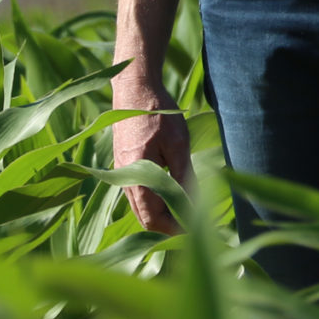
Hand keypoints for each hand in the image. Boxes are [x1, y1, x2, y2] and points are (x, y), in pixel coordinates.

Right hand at [111, 62, 193, 233]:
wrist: (134, 89)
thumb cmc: (158, 113)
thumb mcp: (178, 144)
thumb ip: (183, 177)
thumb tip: (194, 206)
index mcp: (137, 177)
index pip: (152, 219)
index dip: (174, 228)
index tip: (196, 228)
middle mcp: (125, 180)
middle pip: (144, 218)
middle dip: (169, 224)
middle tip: (195, 223)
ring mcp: (122, 173)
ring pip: (140, 206)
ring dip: (162, 213)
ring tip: (187, 209)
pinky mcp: (124, 165)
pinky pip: (138, 193)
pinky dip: (154, 200)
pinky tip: (173, 192)